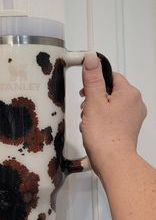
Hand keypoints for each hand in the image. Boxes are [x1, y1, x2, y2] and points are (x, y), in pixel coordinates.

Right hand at [80, 52, 146, 176]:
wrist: (113, 161)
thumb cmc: (104, 134)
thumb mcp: (93, 101)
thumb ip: (92, 78)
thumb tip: (91, 57)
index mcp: (129, 93)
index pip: (110, 76)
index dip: (94, 82)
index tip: (84, 93)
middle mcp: (135, 103)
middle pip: (110, 91)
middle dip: (94, 99)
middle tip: (85, 111)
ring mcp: (133, 118)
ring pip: (110, 106)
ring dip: (96, 111)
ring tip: (89, 123)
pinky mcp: (128, 129)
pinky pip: (113, 118)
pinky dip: (102, 122)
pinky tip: (94, 131)